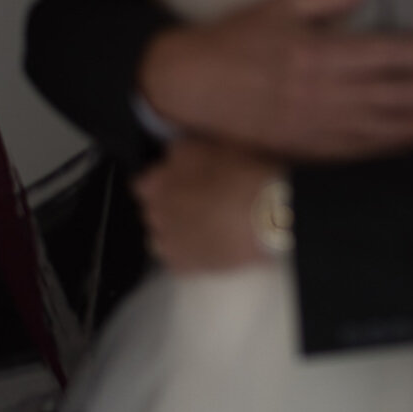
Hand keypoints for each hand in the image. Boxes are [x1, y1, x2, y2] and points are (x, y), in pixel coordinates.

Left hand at [134, 139, 278, 270]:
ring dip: (176, 229)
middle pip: (152, 209)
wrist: (267, 217)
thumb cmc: (244, 173)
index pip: (144, 181)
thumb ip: (185, 152)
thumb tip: (173, 156)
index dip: (166, 179)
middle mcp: (154, 211)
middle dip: (169, 205)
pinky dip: (189, 252)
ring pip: (161, 235)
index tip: (185, 178)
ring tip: (206, 226)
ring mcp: (166, 242)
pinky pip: (177, 258)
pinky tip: (211, 246)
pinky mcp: (182, 266)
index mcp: (157, 181)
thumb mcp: (213, 145)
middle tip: (200, 201)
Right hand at [141, 0, 412, 159]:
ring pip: (378, 129)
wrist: (188, 85)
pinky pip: (353, 156)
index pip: (384, 54)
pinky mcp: (304, 151)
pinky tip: (412, 156)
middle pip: (390, 94)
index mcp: (319, 54)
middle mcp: (322, 93)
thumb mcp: (279, 5)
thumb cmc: (236, 40)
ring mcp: (315, 127)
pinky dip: (386, 157)